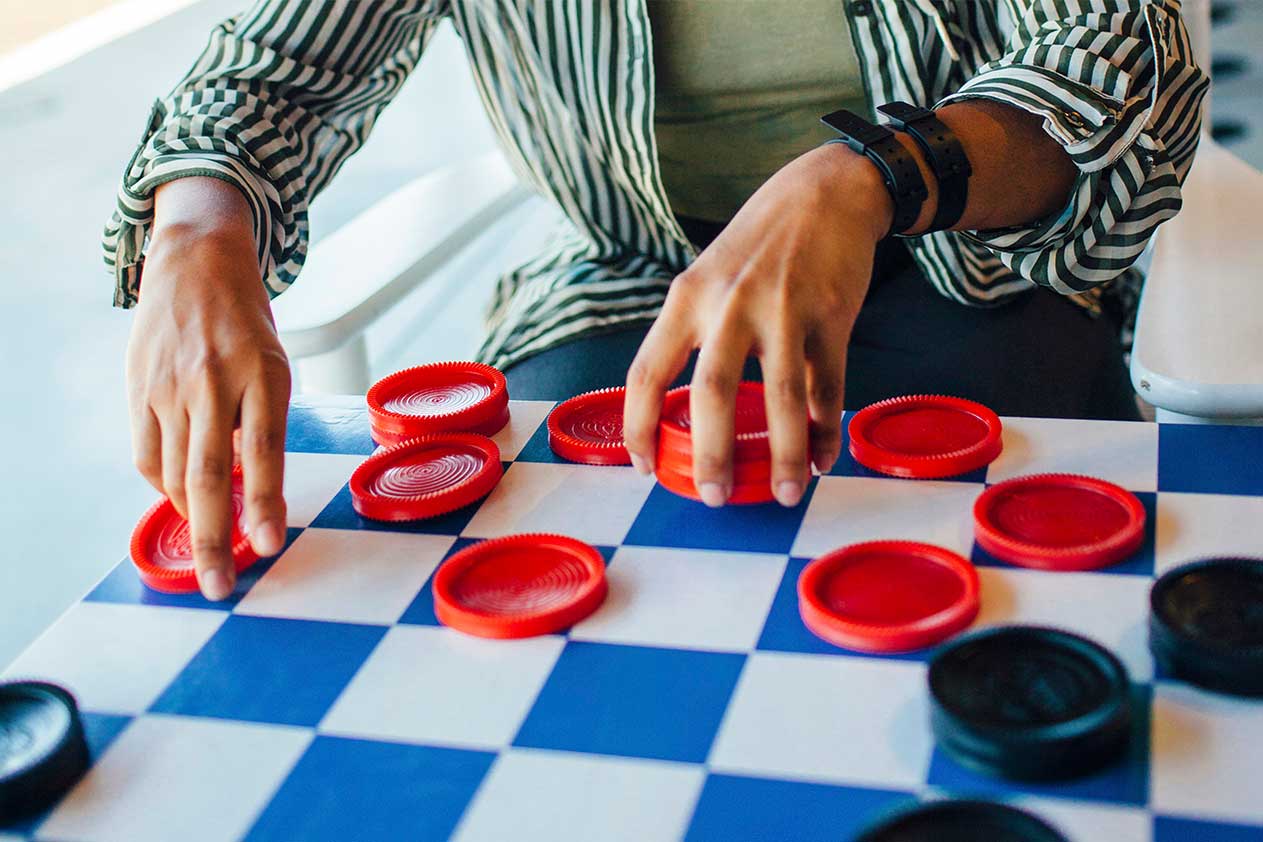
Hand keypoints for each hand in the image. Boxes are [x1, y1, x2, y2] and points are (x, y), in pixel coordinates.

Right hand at [127, 177, 290, 599]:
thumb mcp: (274, 365)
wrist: (196, 262)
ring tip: (210, 540)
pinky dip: (163, 484)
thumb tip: (251, 493)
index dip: (263, 503)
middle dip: (215, 537)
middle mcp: (215, 381)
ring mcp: (170, 386)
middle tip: (220, 586)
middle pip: (210, 473)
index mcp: (264, 374)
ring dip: (190, 515)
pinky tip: (180, 490)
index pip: (265, 450)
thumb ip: (263, 424)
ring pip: (173, 472)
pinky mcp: (138, 389)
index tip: (266, 546)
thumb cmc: (246, 325)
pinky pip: (147, 454)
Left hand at [623, 143, 893, 506]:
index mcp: (686, 298)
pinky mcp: (831, 316)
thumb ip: (694, 332)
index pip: (645, 372)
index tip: (644, 467)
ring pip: (782, 398)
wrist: (825, 191)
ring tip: (783, 496)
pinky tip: (821, 459)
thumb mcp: (708, 276)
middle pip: (713, 393)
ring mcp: (784, 310)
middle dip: (711, 454)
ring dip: (783, 455)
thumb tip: (683, 410)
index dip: (637, 426)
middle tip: (712, 497)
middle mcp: (730, 304)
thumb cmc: (757, 244)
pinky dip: (825, 430)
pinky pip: (827, 386)